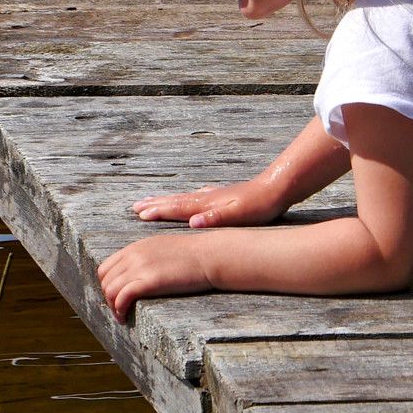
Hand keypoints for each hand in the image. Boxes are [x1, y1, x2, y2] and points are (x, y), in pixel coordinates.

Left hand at [96, 232, 214, 319]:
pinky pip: (122, 297)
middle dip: (108, 298)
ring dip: (112, 307)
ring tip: (121, 317)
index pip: (106, 267)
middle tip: (118, 311)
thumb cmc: (193, 255)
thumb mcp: (163, 248)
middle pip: (105, 280)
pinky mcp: (149, 281)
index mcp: (136, 247)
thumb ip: (146, 258)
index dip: (107, 285)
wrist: (209, 255)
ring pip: (110, 290)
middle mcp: (134, 255)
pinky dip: (119, 309)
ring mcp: (140, 267)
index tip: (116, 298)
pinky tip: (125, 317)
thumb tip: (139, 275)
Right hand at [132, 175, 287, 228]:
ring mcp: (215, 195)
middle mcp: (207, 197)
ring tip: (154, 200)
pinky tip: (192, 199)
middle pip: (176, 200)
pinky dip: (187, 199)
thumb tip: (192, 223)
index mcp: (207, 205)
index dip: (158, 211)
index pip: (178, 208)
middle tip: (136, 205)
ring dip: (167, 200)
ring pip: (185, 198)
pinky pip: (197, 197)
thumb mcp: (238, 216)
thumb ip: (215, 219)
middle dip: (156, 204)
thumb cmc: (258, 206)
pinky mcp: (224, 196)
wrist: (277, 189)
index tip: (140, 213)